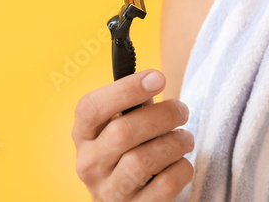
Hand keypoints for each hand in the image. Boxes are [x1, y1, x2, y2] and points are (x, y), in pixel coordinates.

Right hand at [72, 69, 193, 200]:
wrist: (133, 196)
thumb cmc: (134, 147)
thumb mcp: (125, 123)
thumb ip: (135, 104)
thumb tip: (153, 79)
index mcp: (84, 134)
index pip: (91, 107)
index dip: (126, 89)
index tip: (158, 78)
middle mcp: (89, 164)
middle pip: (123, 132)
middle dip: (163, 115)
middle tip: (182, 111)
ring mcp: (109, 191)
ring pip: (144, 160)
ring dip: (175, 142)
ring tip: (185, 139)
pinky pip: (165, 185)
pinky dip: (182, 169)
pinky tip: (180, 163)